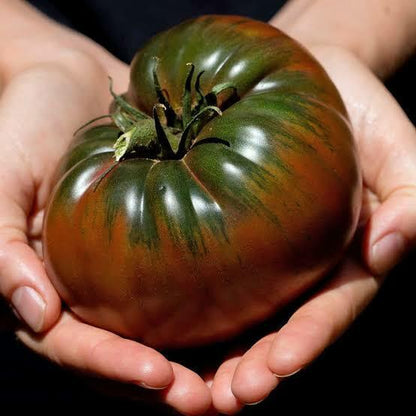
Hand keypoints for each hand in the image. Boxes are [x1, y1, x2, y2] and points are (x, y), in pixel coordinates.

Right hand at [0, 28, 210, 415]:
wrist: (72, 84)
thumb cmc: (24, 125)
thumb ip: (2, 246)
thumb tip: (33, 313)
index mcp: (44, 284)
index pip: (76, 345)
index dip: (113, 366)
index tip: (160, 376)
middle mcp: (84, 287)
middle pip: (122, 353)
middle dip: (164, 383)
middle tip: (211, 399)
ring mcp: (120, 269)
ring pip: (158, 331)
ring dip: (195, 362)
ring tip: (239, 380)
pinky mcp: (154, 243)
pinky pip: (180, 286)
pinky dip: (208, 314)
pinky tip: (244, 324)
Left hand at [209, 46, 415, 412]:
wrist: (310, 78)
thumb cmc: (357, 110)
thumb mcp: (397, 147)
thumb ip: (412, 196)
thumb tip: (388, 248)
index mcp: (348, 256)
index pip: (330, 311)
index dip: (307, 342)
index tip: (278, 367)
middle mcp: (305, 264)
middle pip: (283, 327)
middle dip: (259, 366)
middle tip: (226, 396)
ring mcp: (268, 252)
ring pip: (245, 314)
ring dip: (222, 355)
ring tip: (192, 387)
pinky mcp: (233, 230)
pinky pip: (215, 272)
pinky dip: (196, 307)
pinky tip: (167, 328)